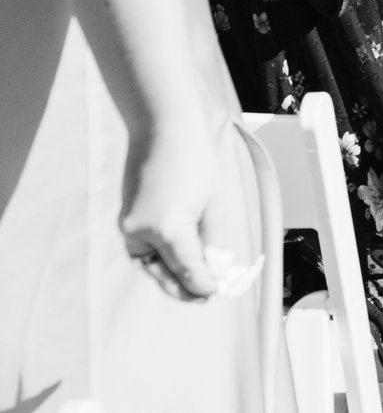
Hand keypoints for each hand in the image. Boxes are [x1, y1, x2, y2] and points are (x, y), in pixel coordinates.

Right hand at [120, 117, 224, 301]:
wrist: (162, 129)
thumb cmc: (194, 159)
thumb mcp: (213, 202)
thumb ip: (212, 239)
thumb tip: (213, 266)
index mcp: (168, 229)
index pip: (187, 270)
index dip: (202, 284)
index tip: (214, 293)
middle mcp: (141, 232)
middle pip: (164, 273)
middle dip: (183, 287)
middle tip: (204, 296)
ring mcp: (128, 227)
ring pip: (149, 265)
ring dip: (168, 276)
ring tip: (192, 284)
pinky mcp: (125, 221)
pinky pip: (141, 250)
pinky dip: (157, 259)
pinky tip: (174, 263)